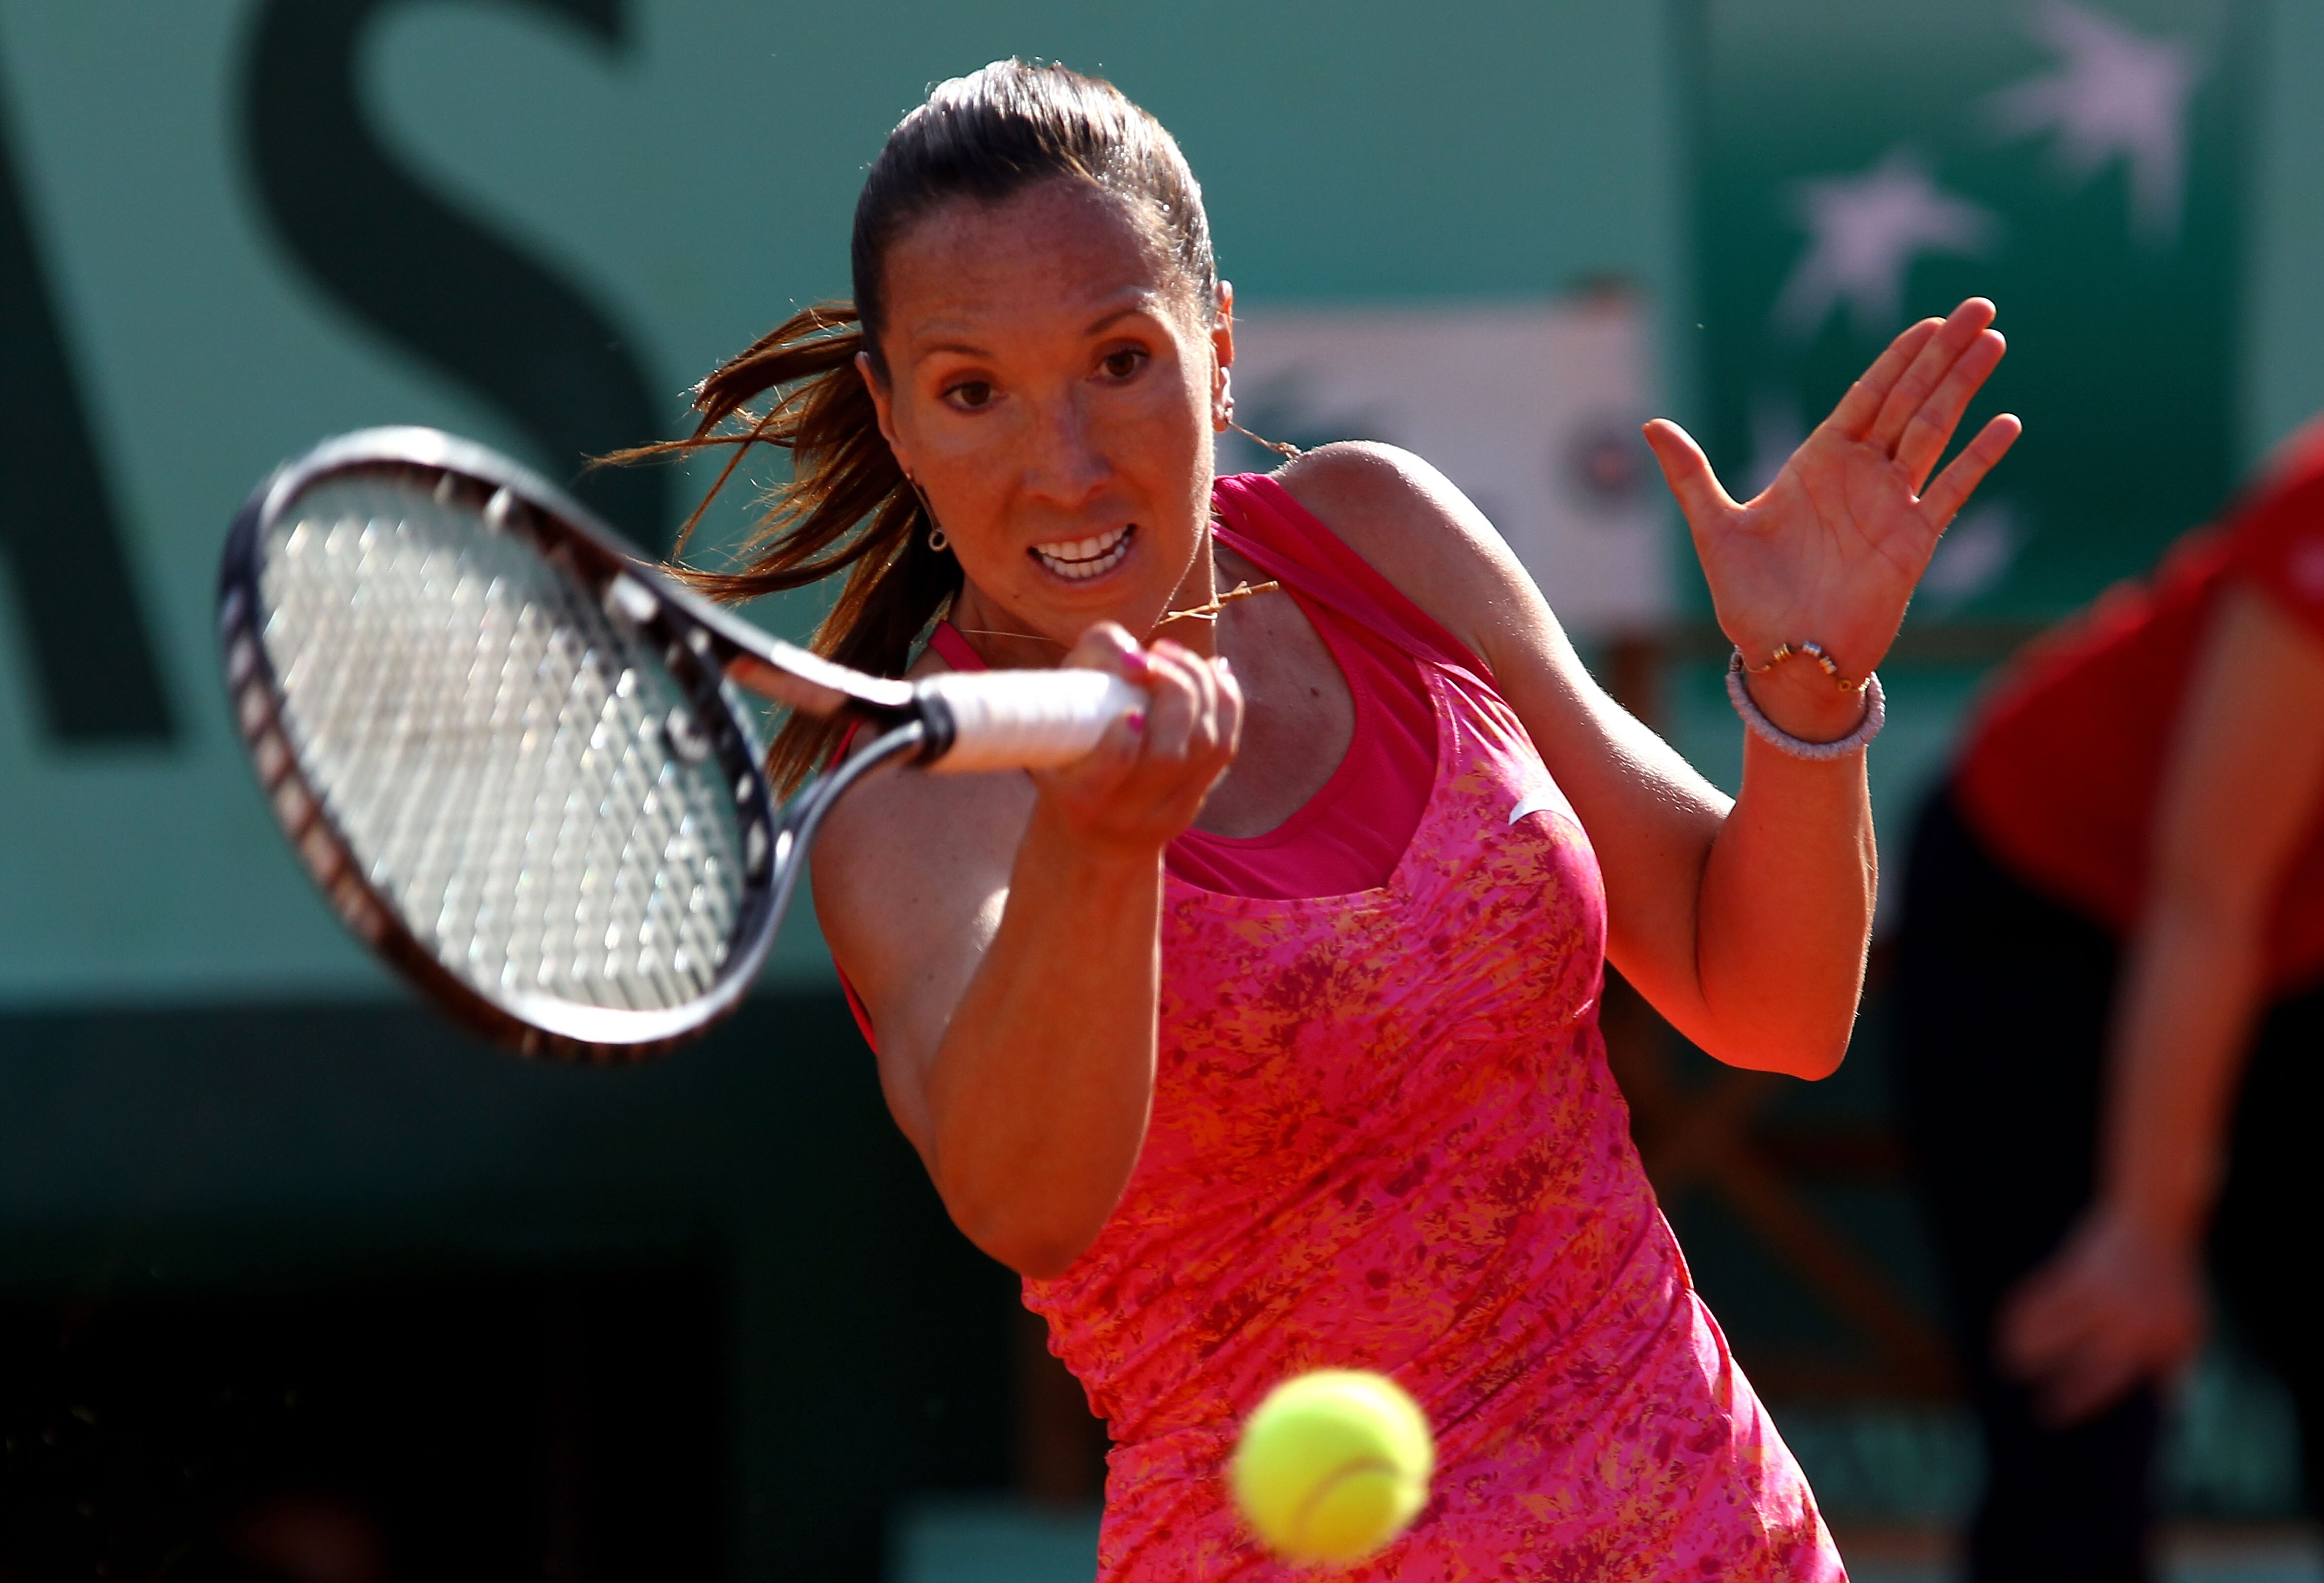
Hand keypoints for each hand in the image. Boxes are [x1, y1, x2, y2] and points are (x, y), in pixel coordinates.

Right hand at [1032, 624, 1241, 859]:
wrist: (1091, 827)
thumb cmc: (1068, 745)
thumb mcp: (1058, 706)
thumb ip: (1093, 664)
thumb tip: (1140, 660)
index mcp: (1079, 798)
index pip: (1107, 776)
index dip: (1121, 745)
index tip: (1129, 712)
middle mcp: (1124, 814)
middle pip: (1167, 755)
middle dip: (1172, 692)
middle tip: (1153, 657)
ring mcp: (1165, 813)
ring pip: (1206, 746)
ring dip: (1200, 687)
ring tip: (1174, 656)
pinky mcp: (1194, 802)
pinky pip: (1225, 747)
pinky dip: (1225, 700)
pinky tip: (1212, 670)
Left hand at [1644, 299, 2021, 722]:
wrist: (1784, 660)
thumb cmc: (1749, 601)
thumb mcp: (1714, 529)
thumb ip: (1690, 475)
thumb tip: (1649, 425)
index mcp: (1817, 464)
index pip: (1866, 396)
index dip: (1898, 357)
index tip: (1929, 320)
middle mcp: (1861, 477)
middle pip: (1910, 400)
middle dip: (1943, 355)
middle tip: (1979, 306)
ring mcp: (1892, 507)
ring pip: (1935, 431)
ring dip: (1964, 387)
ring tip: (1995, 340)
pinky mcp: (1913, 542)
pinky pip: (1951, 491)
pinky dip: (1977, 458)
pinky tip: (2007, 423)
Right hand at [1996, 1207, 2206, 1425]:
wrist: (2155, 1221)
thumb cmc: (2173, 1281)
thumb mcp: (2190, 1327)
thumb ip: (2178, 1368)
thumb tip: (2169, 1409)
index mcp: (2152, 1340)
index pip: (2106, 1381)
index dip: (2074, 1400)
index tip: (2050, 1414)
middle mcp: (2124, 1321)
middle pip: (2075, 1359)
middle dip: (2048, 1379)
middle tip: (2028, 1397)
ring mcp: (2098, 1294)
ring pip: (2049, 1329)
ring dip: (2024, 1348)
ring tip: (2008, 1364)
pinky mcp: (2075, 1269)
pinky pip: (2038, 1298)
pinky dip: (2018, 1315)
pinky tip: (2006, 1329)